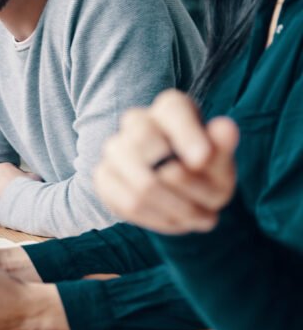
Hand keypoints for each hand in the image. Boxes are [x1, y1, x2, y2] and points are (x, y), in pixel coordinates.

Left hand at [0, 163, 41, 216]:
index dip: (17, 176)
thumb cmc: (31, 188)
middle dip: (7, 186)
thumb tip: (28, 178)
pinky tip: (12, 211)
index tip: (24, 182)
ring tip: (16, 203)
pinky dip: (2, 209)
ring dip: (3, 197)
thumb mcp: (34, 176)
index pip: (8, 169)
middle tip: (19, 193)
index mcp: (2, 168)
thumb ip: (28, 175)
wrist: (27, 207)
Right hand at [93, 90, 239, 234]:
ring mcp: (114, 149)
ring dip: (176, 207)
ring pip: (139, 181)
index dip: (186, 134)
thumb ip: (221, 145)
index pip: (172, 110)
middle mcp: (137, 122)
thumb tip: (225, 126)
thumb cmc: (202, 168)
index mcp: (170, 108)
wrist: (179, 191)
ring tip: (199, 218)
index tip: (203, 158)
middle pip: (145, 142)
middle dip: (184, 181)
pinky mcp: (103, 176)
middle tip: (214, 203)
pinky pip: (127, 203)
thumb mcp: (221, 160)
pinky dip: (157, 218)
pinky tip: (175, 221)